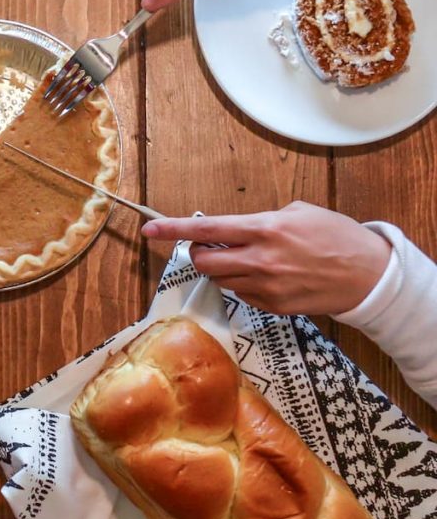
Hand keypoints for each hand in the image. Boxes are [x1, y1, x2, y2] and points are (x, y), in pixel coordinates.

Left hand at [141, 202, 390, 315]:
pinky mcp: (271, 306)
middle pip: (204, 262)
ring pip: (219, 280)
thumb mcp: (299, 212)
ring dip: (222, 269)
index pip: (207, 230)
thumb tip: (236, 230)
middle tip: (210, 248)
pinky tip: (265, 276)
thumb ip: (261, 220)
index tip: (150, 230)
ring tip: (247, 260)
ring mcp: (264, 287)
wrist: (368, 275)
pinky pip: (240, 294)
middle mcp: (259, 259)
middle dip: (200, 254)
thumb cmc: (336, 236)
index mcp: (264, 229)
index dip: (174, 230)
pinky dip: (242, 284)